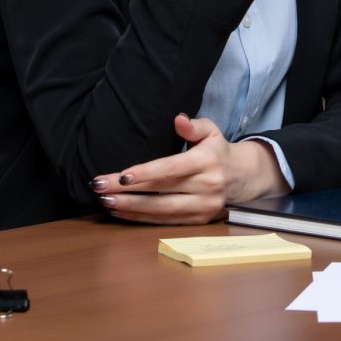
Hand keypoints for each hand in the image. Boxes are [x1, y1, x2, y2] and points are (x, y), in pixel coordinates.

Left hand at [89, 114, 287, 224]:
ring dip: (130, 208)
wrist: (241, 176)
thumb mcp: (211, 130)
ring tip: (105, 201)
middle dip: (127, 191)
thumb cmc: (216, 149)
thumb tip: (178, 119)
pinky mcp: (198, 222)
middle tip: (99, 187)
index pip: (172, 169)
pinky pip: (165, 221)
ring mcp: (203, 207)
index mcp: (208, 161)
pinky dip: (140, 219)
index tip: (121, 175)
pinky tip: (120, 213)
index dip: (146, 173)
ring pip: (161, 210)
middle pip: (161, 191)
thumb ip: (193, 126)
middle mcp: (207, 186)